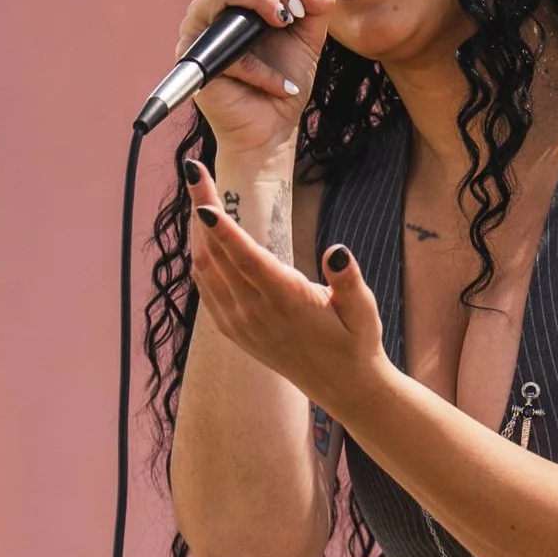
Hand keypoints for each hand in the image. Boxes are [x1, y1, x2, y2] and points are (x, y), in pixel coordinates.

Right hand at [176, 0, 335, 158]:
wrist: (271, 129)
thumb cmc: (284, 79)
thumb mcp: (309, 35)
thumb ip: (317, 4)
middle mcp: (214, 5)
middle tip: (296, 10)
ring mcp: (201, 29)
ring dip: (263, 0)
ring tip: (285, 25)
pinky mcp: (196, 58)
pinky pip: (229, 47)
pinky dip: (262, 68)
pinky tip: (280, 85)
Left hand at [182, 157, 386, 415]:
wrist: (344, 387)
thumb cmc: (357, 340)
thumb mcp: (364, 309)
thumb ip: (348, 281)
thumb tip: (338, 252)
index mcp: (286, 301)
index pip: (244, 258)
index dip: (221, 228)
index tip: (200, 201)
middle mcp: (255, 312)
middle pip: (216, 254)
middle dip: (200, 209)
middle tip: (192, 169)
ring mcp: (240, 323)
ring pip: (205, 270)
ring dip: (197, 231)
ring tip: (196, 193)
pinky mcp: (234, 331)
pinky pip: (206, 289)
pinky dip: (200, 258)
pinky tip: (202, 237)